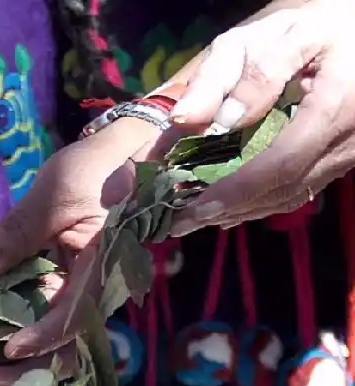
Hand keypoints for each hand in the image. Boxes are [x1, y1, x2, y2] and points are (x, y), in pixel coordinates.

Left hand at [0, 118, 164, 385]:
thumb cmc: (97, 171)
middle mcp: (81, 296)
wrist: (120, 162)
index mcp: (99, 273)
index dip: (43, 339)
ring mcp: (62, 298)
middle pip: (46, 348)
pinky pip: (14, 319)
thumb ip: (21, 232)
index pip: (74, 319)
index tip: (10, 349)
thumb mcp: (58, 192)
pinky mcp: (44, 292)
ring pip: (23, 338)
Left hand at [169, 0, 354, 233]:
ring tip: (193, 218)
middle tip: (179, 221)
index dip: (233, 189)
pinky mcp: (340, 159)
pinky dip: (257, 202)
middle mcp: (347, 134)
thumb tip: (186, 120)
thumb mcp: (260, 38)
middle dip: (228, 207)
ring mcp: (347, 150)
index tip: (190, 206)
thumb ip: (223, 75)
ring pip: (290, 195)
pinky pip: (298, 190)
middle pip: (283, 186)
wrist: (354, 35)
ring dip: (239, 211)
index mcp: (332, 101)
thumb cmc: (303, 32)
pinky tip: (224, 208)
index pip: (280, 160)